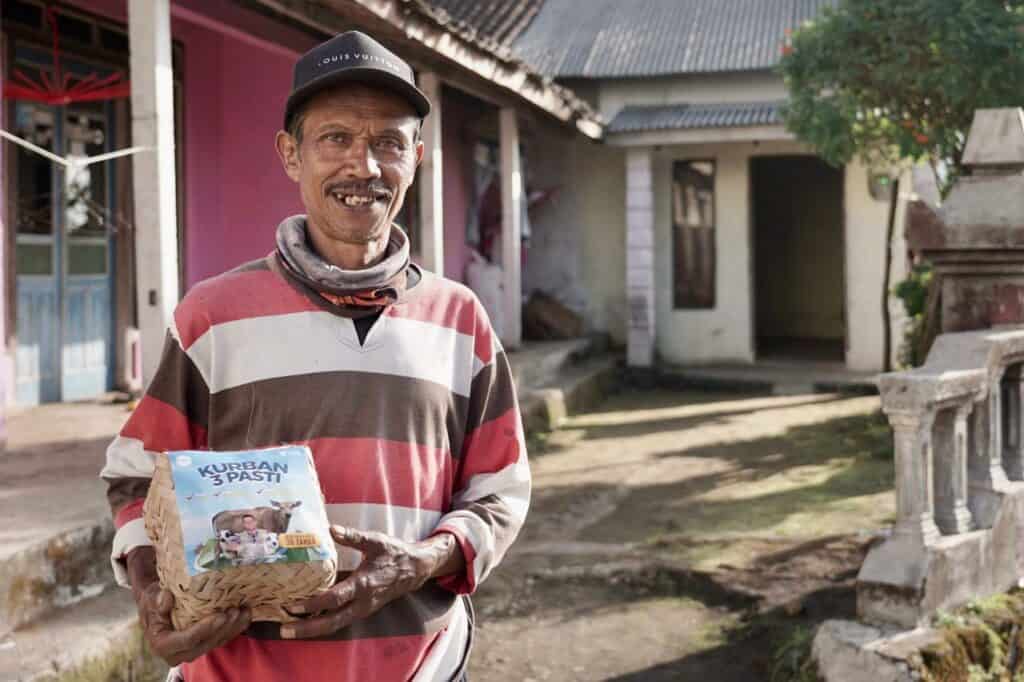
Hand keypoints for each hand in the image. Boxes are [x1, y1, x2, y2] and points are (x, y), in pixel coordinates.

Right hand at [127, 547, 250, 665]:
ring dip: (233, 628)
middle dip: (223, 629)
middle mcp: (177, 652)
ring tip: (244, 611)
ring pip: (216, 642)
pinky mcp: (203, 644)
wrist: (155, 604)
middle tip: (235, 612)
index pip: (187, 640)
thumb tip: (166, 598)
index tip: (220, 615)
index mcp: (162, 644)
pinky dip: (234, 628)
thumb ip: (157, 600)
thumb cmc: (152, 600)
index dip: (205, 629)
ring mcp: (192, 650)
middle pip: (205, 644)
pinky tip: (245, 615)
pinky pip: (221, 639)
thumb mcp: (150, 597)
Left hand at [280, 526, 463, 638]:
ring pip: (335, 626)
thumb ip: (352, 536)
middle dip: (306, 628)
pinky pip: (340, 621)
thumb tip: (330, 529)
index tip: (292, 605)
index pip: (334, 599)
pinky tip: (306, 621)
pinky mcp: (362, 610)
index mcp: (363, 584)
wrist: (415, 569)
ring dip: (312, 629)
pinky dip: (322, 623)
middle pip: (331, 623)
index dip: (312, 604)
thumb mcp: (375, 541)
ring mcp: (362, 610)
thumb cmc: (394, 553)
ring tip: (289, 630)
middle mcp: (362, 602)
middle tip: (283, 630)